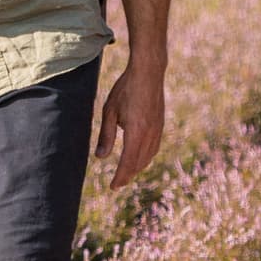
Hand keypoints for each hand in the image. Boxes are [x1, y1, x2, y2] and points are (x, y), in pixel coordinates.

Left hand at [94, 58, 166, 186]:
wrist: (149, 72)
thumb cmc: (126, 89)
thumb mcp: (109, 111)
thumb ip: (106, 135)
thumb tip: (101, 158)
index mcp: (136, 132)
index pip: (127, 162)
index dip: (120, 177)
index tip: (113, 187)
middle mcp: (150, 134)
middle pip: (138, 163)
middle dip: (127, 176)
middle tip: (117, 184)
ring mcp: (158, 130)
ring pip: (148, 157)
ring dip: (137, 168)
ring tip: (126, 174)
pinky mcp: (160, 125)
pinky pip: (154, 148)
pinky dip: (145, 158)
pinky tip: (139, 158)